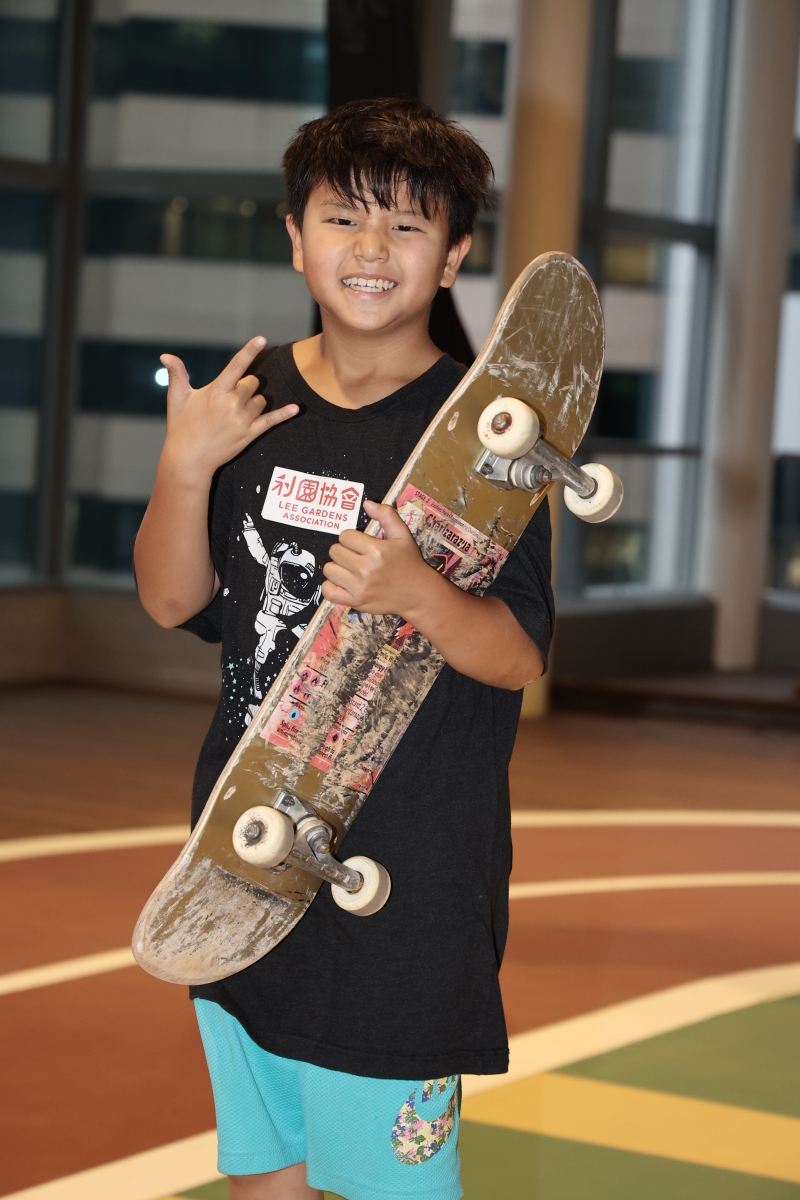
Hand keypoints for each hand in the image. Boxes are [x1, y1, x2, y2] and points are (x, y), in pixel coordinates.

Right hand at [159, 336, 297, 482]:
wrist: (188, 459)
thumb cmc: (181, 426)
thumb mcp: (177, 398)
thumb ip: (176, 374)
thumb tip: (164, 355)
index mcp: (216, 391)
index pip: (236, 366)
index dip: (249, 350)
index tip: (261, 339)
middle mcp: (232, 403)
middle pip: (252, 383)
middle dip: (246, 386)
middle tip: (231, 398)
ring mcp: (243, 419)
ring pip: (261, 400)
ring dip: (254, 402)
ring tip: (236, 413)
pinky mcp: (250, 434)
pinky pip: (271, 420)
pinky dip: (284, 414)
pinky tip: (295, 408)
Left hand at [321, 500, 436, 616]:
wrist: (418, 593)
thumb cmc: (410, 562)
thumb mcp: (403, 535)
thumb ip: (386, 515)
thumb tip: (367, 504)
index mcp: (376, 551)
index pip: (345, 536)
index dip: (351, 538)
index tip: (361, 544)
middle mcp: (365, 569)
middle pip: (334, 551)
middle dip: (344, 551)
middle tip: (356, 556)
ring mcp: (359, 588)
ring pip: (329, 569)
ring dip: (337, 567)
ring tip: (350, 569)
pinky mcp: (356, 602)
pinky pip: (328, 592)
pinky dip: (331, 586)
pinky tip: (342, 582)